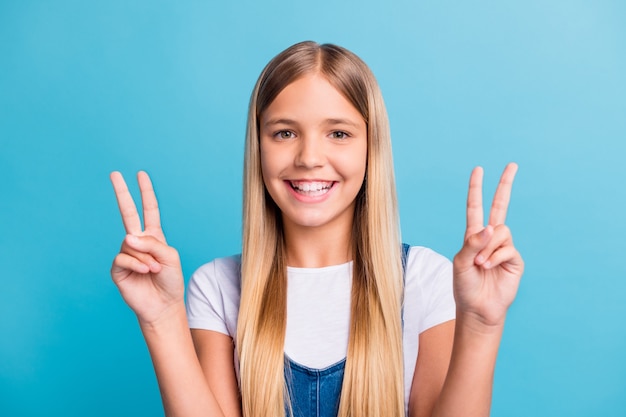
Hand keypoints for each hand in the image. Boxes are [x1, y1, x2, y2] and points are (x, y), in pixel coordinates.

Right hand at [110, 171, 183, 324]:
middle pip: (128, 213)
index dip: (146, 192)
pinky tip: (145, 272)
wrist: (163, 305)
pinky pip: (124, 258)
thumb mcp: (169, 257)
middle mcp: (138, 242)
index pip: (149, 209)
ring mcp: (126, 254)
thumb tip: (127, 237)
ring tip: (155, 270)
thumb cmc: (170, 281)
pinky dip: (137, 265)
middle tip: (114, 173)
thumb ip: (152, 243)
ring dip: (146, 258)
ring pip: (132, 245)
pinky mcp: (118, 268)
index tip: (141, 174)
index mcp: (153, 236)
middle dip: (122, 193)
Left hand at [452, 163, 523, 328]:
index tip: (478, 170)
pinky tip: (489, 268)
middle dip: (505, 185)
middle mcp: (490, 238)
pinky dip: (495, 257)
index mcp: (473, 235)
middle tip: (512, 164)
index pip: (475, 207)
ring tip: (480, 264)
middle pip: (500, 206)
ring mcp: (504, 248)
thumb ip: (473, 244)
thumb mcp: (461, 263)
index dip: (476, 188)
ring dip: (488, 247)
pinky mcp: (514, 260)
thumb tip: (491, 227)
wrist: (478, 308)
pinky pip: (507, 248)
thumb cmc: (464, 286)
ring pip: (501, 232)